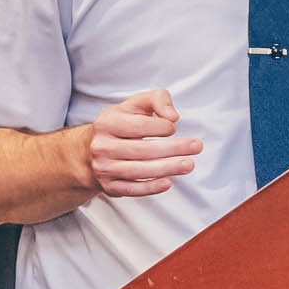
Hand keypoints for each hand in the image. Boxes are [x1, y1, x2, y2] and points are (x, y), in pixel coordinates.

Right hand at [85, 89, 200, 196]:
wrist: (92, 150)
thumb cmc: (122, 124)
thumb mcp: (136, 104)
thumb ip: (158, 100)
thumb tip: (173, 116)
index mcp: (107, 122)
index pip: (138, 126)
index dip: (161, 127)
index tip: (174, 127)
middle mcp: (102, 146)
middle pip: (141, 150)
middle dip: (172, 149)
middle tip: (196, 146)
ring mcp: (104, 167)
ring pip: (138, 170)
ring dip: (167, 168)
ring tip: (189, 164)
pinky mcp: (109, 186)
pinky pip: (131, 189)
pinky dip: (150, 187)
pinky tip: (168, 182)